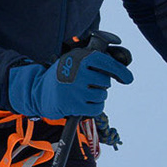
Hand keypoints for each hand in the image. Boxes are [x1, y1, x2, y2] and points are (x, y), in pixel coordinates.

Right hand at [7, 47, 132, 119]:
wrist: (38, 92)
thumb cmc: (61, 75)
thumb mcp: (72, 60)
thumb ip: (93, 61)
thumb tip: (121, 70)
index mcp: (78, 58)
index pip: (107, 63)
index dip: (121, 72)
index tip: (128, 79)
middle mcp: (78, 72)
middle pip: (105, 81)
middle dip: (100, 84)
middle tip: (86, 84)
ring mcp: (76, 89)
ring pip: (102, 95)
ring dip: (97, 96)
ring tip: (82, 93)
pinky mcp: (74, 105)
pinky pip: (97, 108)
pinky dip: (94, 107)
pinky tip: (83, 103)